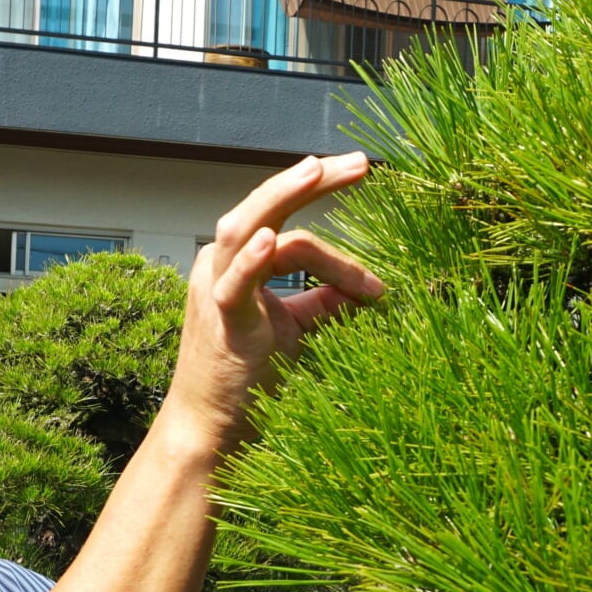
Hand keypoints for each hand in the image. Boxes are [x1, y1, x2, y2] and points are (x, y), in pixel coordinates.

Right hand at [162, 152, 380, 454]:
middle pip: (266, 206)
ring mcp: (215, 287)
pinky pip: (233, 280)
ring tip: (316, 171)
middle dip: (313, 181)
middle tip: (360, 163)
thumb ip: (324, 302)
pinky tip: (272, 238)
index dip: (338, 244)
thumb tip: (368, 288)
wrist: (213, 428)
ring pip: (245, 226)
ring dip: (282, 195)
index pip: (291, 229)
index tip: (378, 280)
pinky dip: (251, 258)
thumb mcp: (296, 329)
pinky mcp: (219, 317)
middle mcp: (220, 264)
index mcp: (239, 263)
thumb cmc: (250, 378)